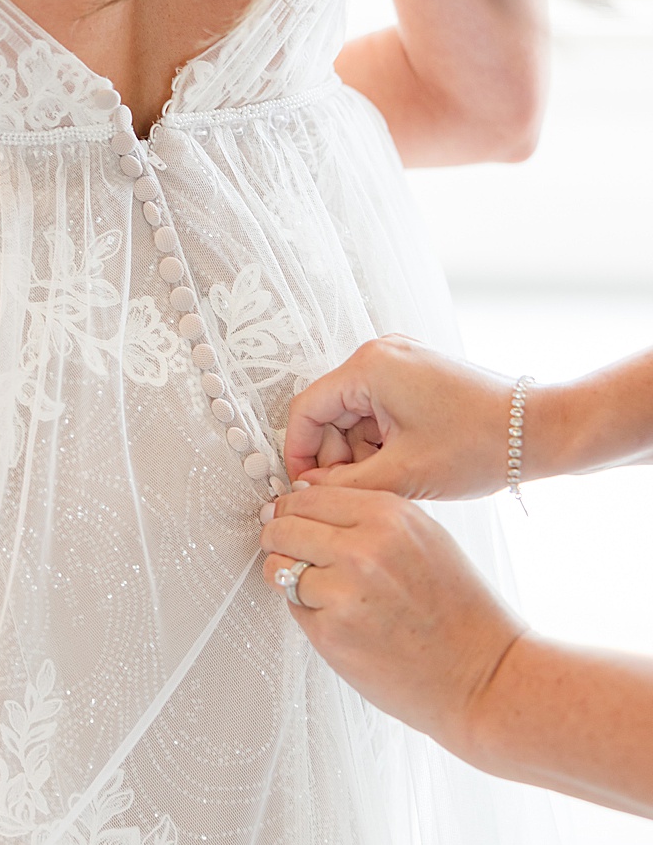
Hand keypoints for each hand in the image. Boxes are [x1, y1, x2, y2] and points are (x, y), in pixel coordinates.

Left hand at [259, 484, 521, 759]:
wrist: (484, 675)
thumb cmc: (460, 611)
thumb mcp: (425, 539)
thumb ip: (368, 519)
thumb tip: (305, 507)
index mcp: (389, 515)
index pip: (307, 496)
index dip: (291, 510)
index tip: (288, 520)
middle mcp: (364, 548)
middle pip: (284, 528)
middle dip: (279, 540)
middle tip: (291, 554)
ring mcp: (344, 591)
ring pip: (279, 567)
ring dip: (290, 578)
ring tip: (330, 593)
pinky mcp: (331, 631)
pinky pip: (293, 607)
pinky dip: (308, 611)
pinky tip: (345, 621)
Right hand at [280, 335, 516, 496]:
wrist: (545, 431)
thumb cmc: (483, 445)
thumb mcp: (403, 474)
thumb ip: (343, 485)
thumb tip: (306, 490)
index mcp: (369, 367)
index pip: (307, 410)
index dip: (299, 453)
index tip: (302, 486)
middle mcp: (380, 354)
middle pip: (331, 412)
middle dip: (339, 455)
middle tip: (359, 489)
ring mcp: (402, 361)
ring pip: (356, 414)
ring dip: (363, 451)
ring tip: (394, 477)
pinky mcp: (419, 374)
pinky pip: (380, 409)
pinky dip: (384, 440)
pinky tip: (406, 462)